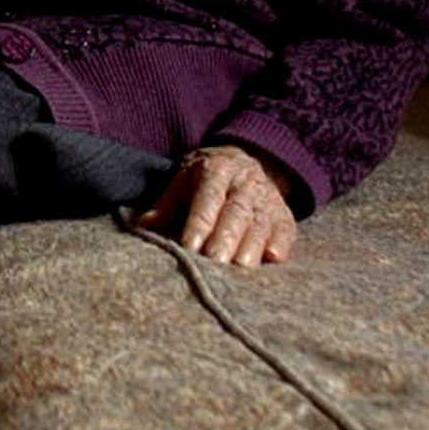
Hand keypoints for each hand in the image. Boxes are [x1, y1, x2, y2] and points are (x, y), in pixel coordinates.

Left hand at [135, 145, 296, 266]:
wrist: (247, 160)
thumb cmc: (207, 177)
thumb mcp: (184, 180)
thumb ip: (166, 204)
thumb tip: (143, 225)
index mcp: (216, 171)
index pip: (207, 199)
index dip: (199, 223)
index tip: (189, 246)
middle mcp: (245, 183)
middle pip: (236, 212)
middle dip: (226, 238)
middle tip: (215, 262)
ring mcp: (267, 199)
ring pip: (261, 223)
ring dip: (252, 246)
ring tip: (240, 268)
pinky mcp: (284, 216)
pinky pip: (285, 230)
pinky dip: (281, 244)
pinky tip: (274, 259)